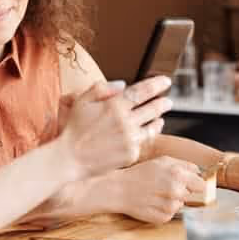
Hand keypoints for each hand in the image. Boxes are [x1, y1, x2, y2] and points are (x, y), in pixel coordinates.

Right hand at [58, 76, 172, 178]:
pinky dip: (148, 134)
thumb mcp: (82, 101)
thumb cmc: (75, 128)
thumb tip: (124, 84)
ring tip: (161, 116)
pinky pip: (144, 141)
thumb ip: (102, 89)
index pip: (142, 91)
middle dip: (162, 103)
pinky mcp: (131, 154)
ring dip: (159, 119)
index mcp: (115, 106)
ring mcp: (130, 139)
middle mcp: (126, 122)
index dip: (156, 85)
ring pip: (152, 126)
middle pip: (153, 108)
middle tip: (168, 101)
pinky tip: (149, 131)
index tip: (166, 81)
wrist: (71, 158)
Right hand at [109, 156, 204, 223]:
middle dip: (185, 192)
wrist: (119, 189)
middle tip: (169, 188)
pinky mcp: (163, 218)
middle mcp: (176, 191)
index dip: (197, 184)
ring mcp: (170, 207)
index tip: (192, 184)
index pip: (202, 185)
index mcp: (178, 175)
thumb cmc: (140, 173)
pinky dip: (165, 210)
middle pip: (193, 196)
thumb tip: (200, 173)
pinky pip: (171, 214)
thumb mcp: (163, 161)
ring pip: (181, 205)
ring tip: (158, 194)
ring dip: (174, 201)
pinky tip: (154, 203)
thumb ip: (185, 165)